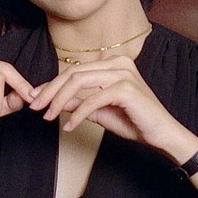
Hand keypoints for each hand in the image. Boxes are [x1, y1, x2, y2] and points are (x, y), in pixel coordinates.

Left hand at [28, 56, 188, 152]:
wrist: (163, 135)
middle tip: (35, 107)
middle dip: (50, 91)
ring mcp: (123, 73)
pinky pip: (93, 99)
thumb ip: (78, 102)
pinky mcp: (127, 88)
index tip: (34, 97)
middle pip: (73, 73)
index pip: (73, 70)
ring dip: (59, 100)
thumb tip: (52, 100)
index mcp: (111, 63)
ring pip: (79, 82)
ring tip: (48, 116)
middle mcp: (117, 63)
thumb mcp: (99, 111)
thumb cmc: (134, 121)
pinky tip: (70, 126)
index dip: (51, 84)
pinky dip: (78, 114)